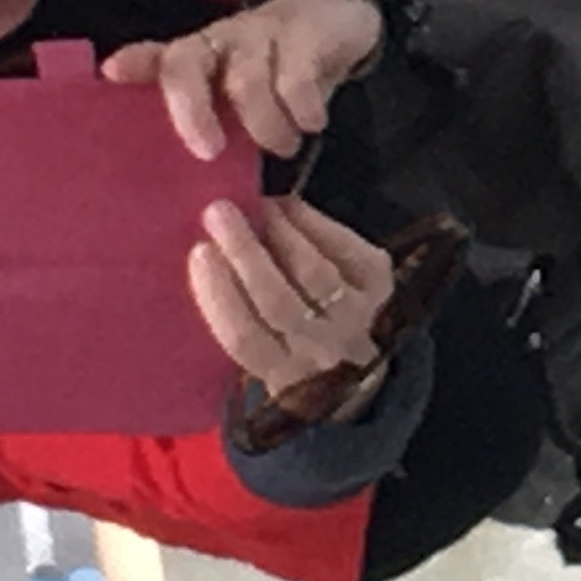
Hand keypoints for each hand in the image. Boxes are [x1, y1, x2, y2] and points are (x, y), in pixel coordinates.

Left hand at [105, 0, 380, 160]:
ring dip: (264, 125)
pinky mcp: (305, 35)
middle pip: (186, 64)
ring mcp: (261, 33)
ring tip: (283, 149)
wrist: (339, 13)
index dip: (135, 64)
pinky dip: (303, 111)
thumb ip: (216, 127)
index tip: (112, 73)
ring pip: (245, 81)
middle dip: (190, 110)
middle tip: (208, 152)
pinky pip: (297, 79)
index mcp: (197, 58)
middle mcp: (220, 41)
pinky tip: (312, 125)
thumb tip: (187, 196)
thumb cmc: (276, 70)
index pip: (158, 57)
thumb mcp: (241, 95)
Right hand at [188, 195, 396, 394]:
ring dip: (281, 233)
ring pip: (314, 273)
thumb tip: (210, 247)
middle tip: (218, 212)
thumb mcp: (263, 347)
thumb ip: (238, 311)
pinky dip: (313, 223)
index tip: (199, 252)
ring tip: (256, 205)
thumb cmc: (292, 347)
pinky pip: (344, 248)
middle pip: (279, 302)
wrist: (360, 357)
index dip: (220, 295)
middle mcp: (321, 351)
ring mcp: (357, 317)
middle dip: (245, 253)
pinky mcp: (381, 285)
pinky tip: (288, 206)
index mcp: (280, 375)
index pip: (245, 338)